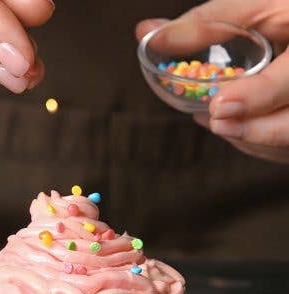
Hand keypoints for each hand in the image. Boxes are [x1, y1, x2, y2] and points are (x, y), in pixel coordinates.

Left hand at [136, 0, 288, 163]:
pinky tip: (229, 123)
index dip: (259, 97)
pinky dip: (251, 141)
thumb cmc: (285, 14)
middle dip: (252, 132)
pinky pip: (281, 149)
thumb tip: (147, 31)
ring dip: (245, 137)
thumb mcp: (257, 7)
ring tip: (213, 116)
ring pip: (284, 145)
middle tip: (214, 119)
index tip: (219, 106)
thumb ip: (208, 23)